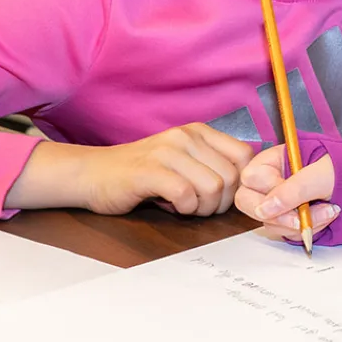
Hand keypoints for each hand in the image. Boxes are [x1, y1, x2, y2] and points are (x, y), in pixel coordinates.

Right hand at [8, 123, 253, 215]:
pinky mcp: (149, 171)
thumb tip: (247, 186)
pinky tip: (171, 207)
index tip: (221, 197)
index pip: (246, 156)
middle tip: (199, 207)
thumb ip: (213, 166)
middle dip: (221, 202)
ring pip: (213, 187)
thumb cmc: (143, 174)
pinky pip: (186, 195)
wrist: (93, 174)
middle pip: (231, 177)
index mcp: (200, 132)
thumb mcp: (185, 161)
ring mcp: (167, 152)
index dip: (240, 183)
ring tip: (184, 207)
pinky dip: (184, 209)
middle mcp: (186, 136)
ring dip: (202, 208)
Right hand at [234, 145, 338, 239]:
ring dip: (298, 224)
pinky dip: (305, 230)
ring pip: (269, 221)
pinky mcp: (291, 219)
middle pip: (249, 202)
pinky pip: (285, 232)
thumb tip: (264, 209)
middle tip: (302, 219)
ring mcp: (281, 202)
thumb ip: (294, 188)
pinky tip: (326, 219)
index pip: (252, 176)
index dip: (270, 189)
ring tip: (329, 212)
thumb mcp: (322, 175)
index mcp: (276, 159)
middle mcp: (273, 180)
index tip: (294, 196)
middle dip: (278, 215)